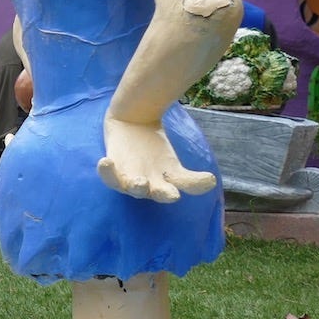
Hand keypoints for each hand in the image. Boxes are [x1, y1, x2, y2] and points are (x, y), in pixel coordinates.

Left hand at [97, 116, 215, 202]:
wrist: (131, 124)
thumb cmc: (153, 147)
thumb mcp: (172, 163)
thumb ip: (190, 178)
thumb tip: (212, 183)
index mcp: (167, 185)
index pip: (182, 187)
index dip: (194, 186)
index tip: (208, 179)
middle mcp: (147, 186)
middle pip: (155, 193)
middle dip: (161, 194)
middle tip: (171, 194)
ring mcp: (128, 178)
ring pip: (130, 188)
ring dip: (135, 186)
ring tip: (139, 182)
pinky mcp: (112, 168)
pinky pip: (108, 175)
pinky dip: (106, 171)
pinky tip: (106, 161)